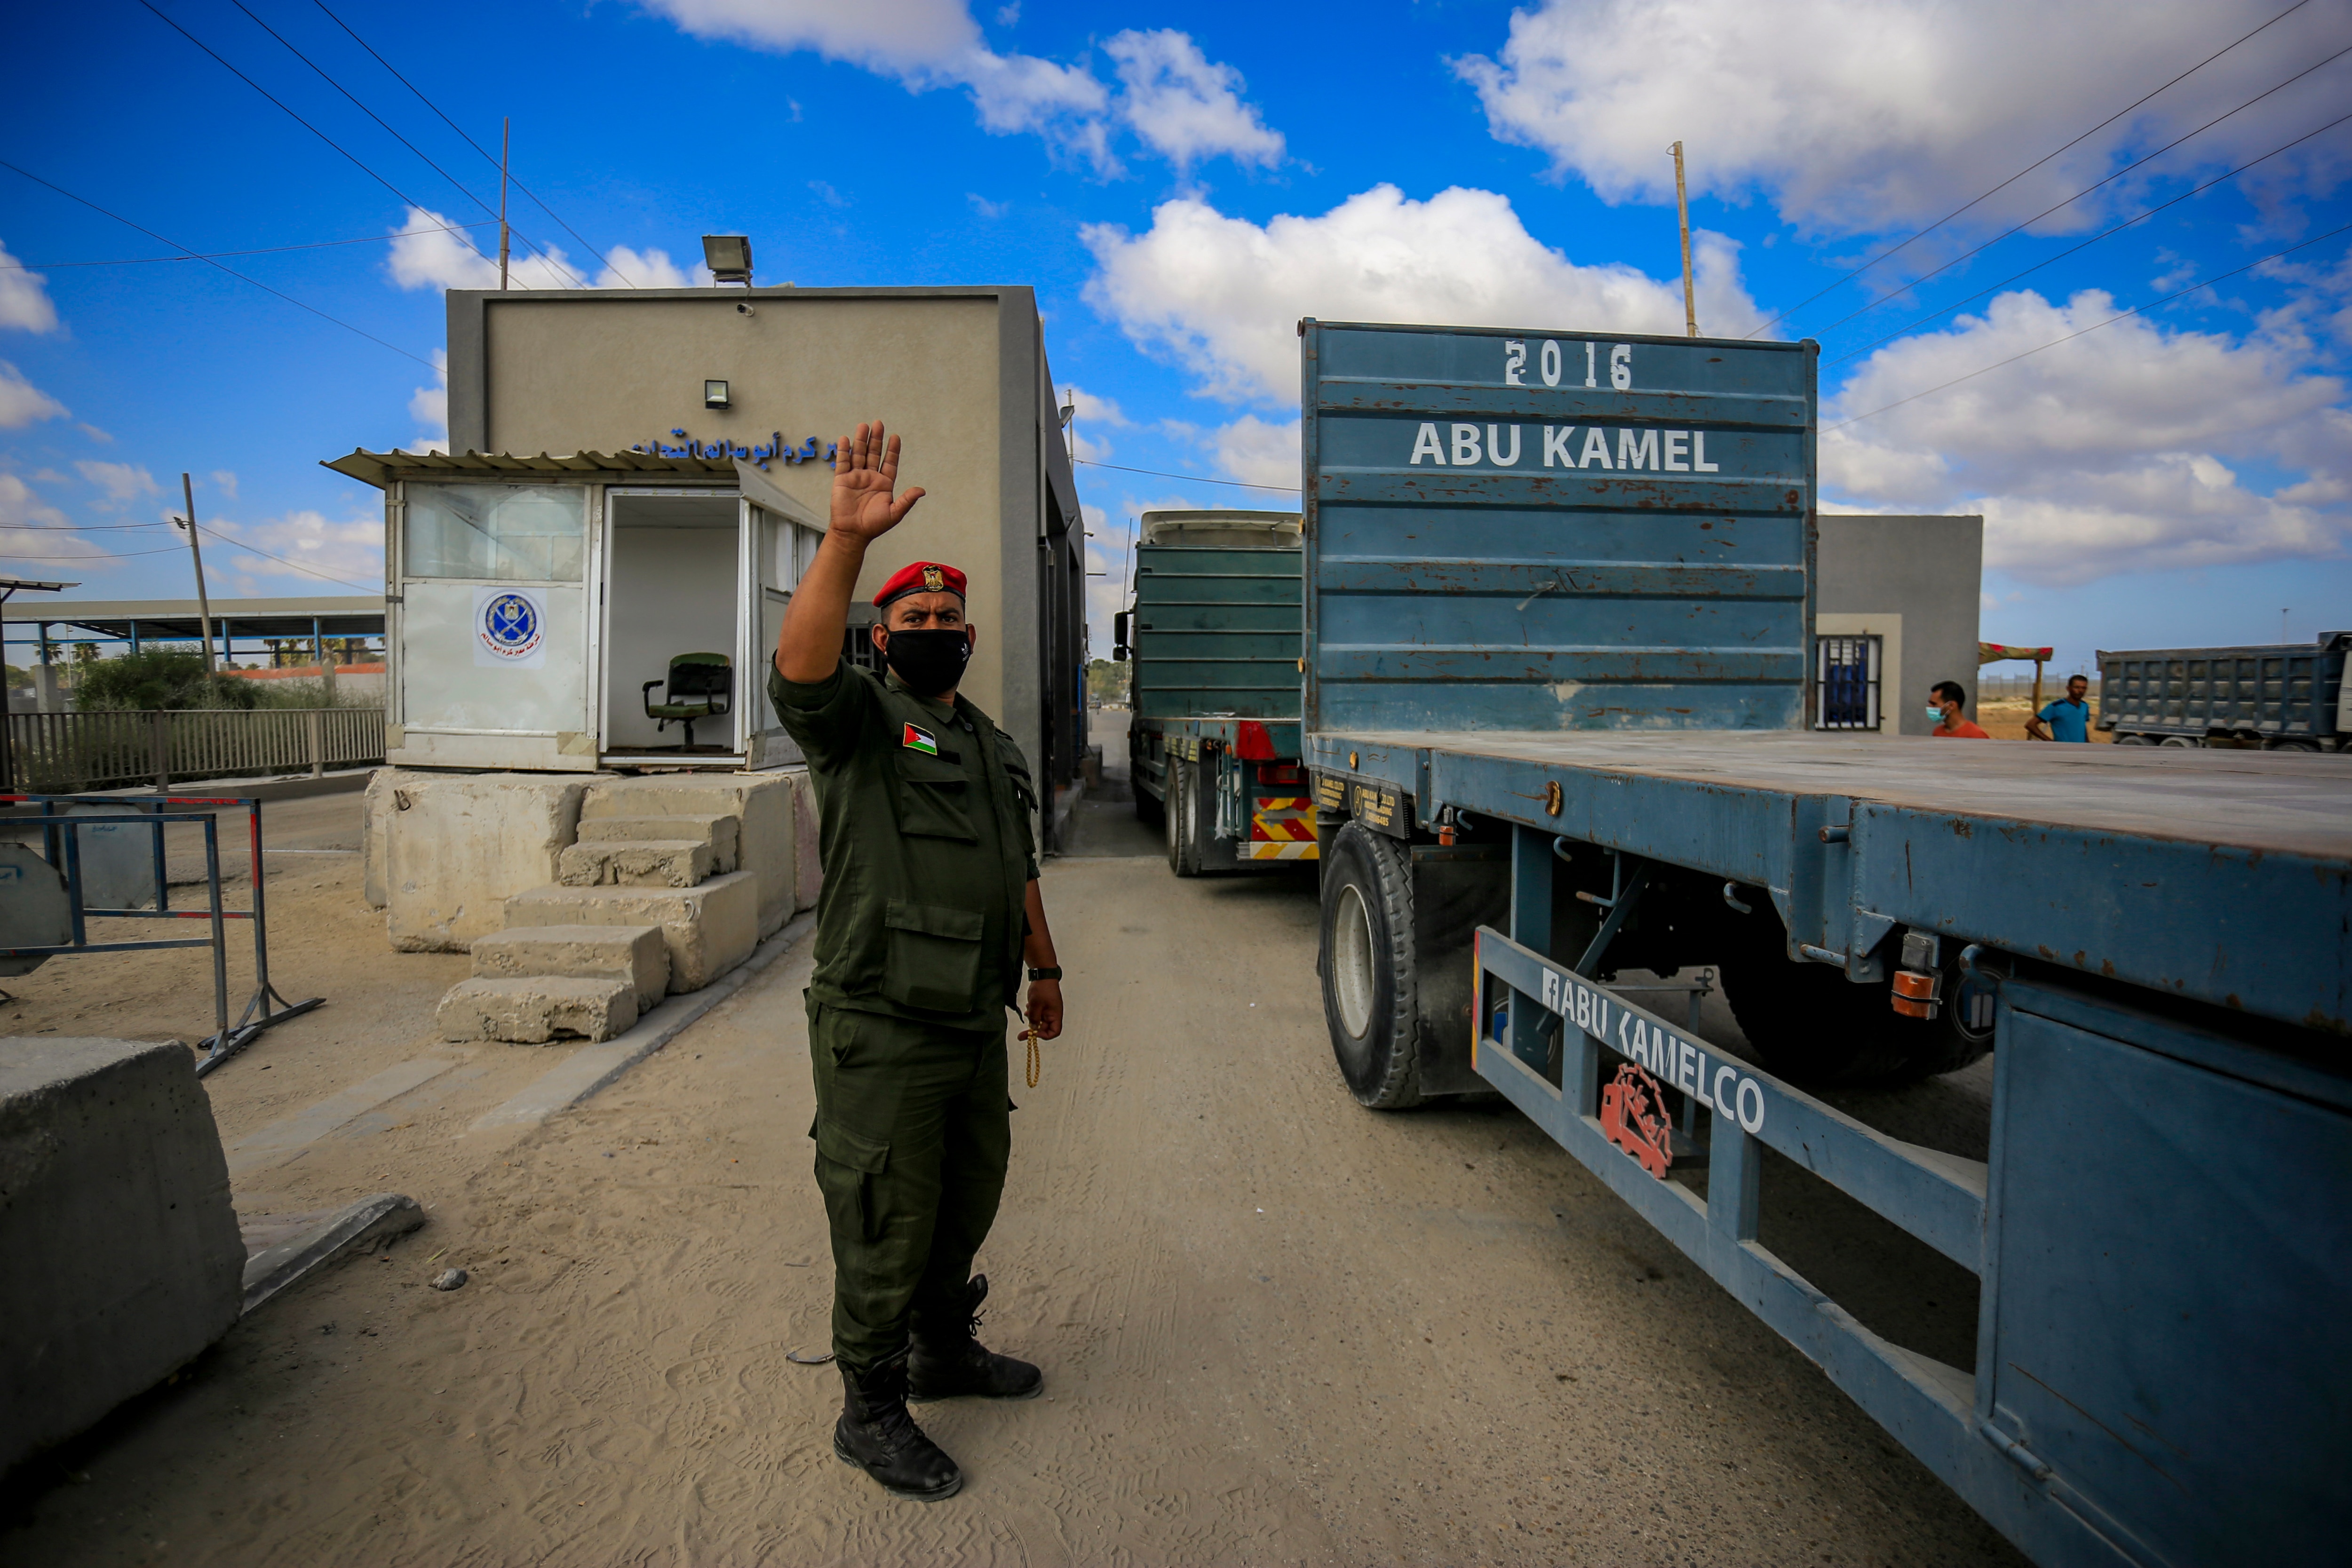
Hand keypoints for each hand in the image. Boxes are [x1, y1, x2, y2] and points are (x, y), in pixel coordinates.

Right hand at [829, 421, 925, 543]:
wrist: (852, 533)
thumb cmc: (874, 525)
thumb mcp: (894, 513)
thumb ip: (907, 500)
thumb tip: (922, 490)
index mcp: (884, 483)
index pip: (890, 462)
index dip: (892, 450)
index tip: (895, 437)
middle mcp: (870, 477)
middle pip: (874, 453)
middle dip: (876, 439)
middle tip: (878, 423)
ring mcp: (856, 477)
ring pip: (859, 454)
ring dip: (861, 440)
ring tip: (863, 425)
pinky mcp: (842, 479)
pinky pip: (843, 462)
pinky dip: (844, 450)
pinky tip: (845, 439)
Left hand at [1024, 978, 1062, 1040]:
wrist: (1043, 974)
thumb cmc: (1042, 988)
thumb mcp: (1035, 1005)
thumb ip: (1034, 1018)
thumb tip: (1033, 1028)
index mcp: (1055, 1015)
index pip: (1054, 1032)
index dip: (1044, 1035)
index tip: (1034, 1033)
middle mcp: (1053, 1014)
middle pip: (1045, 1028)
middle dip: (1033, 1031)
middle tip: (1021, 1036)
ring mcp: (1048, 1010)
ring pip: (1040, 1021)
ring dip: (1032, 1021)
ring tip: (1026, 1014)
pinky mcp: (1044, 1006)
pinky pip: (1038, 1014)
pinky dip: (1032, 1014)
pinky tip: (1027, 1009)